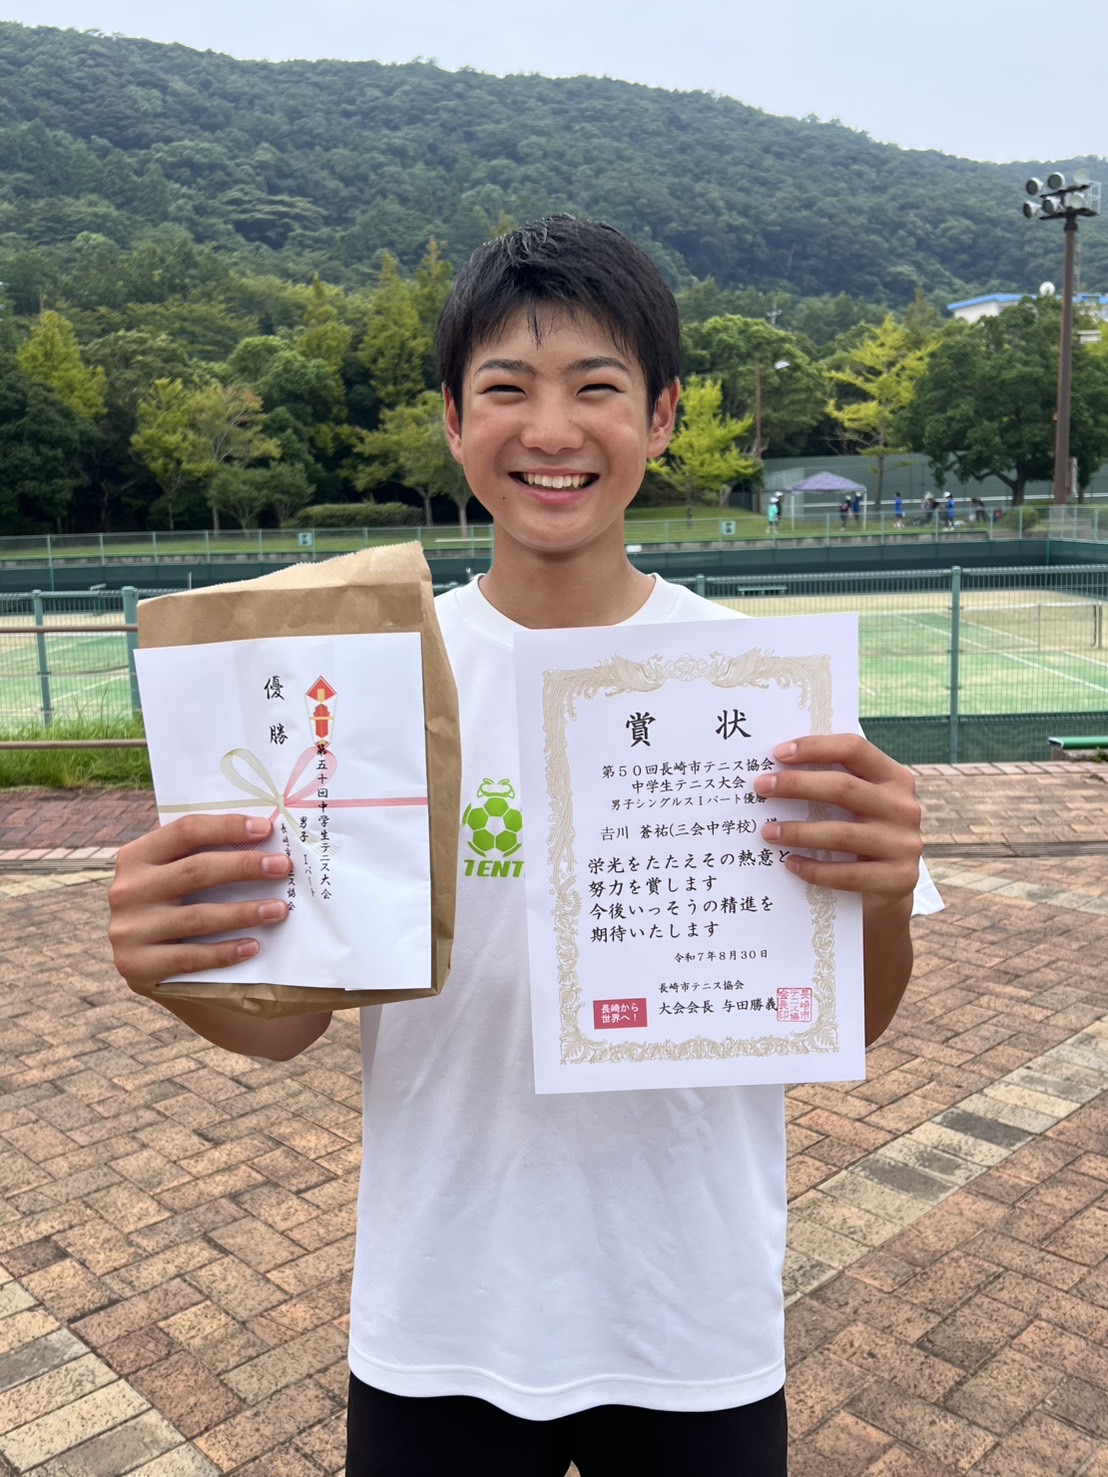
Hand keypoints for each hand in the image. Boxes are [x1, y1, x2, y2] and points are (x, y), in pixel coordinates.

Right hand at [108, 813, 291, 995]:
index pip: (185, 832)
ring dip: (244, 912)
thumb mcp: (177, 881)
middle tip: (282, 867)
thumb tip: (264, 842)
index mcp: (136, 857)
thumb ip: (204, 860)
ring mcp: (128, 930)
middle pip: (194, 871)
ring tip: (278, 910)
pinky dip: (225, 952)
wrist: (147, 971)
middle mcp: (126, 891)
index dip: (227, 827)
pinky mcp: (136, 967)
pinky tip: (253, 946)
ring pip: (196, 917)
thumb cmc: (175, 911)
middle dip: (244, 866)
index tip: (266, 830)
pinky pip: (190, 957)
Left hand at [754, 733, 920, 914]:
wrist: (890, 888)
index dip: (815, 747)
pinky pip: (846, 874)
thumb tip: (775, 772)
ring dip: (798, 832)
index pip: (855, 749)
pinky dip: (813, 870)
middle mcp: (903, 807)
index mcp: (894, 778)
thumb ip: (831, 784)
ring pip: (841, 834)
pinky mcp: (898, 879)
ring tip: (767, 833)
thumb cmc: (861, 835)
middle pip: (843, 788)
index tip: (778, 753)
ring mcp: (904, 844)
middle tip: (761, 788)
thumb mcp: (856, 805)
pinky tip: (790, 864)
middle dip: (796, 785)